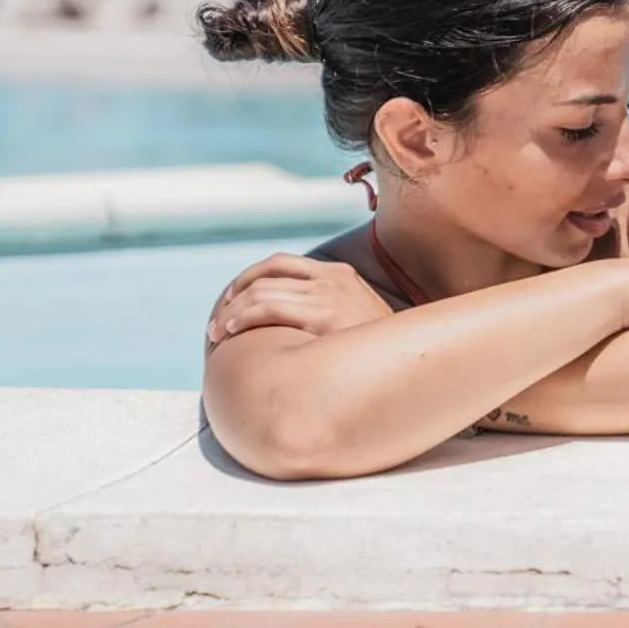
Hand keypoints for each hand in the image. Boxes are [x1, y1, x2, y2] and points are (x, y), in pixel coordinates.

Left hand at [206, 253, 393, 344]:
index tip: (231, 300)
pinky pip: (268, 308)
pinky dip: (241, 317)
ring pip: (261, 292)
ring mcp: (329, 295)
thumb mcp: (357, 322)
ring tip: (217, 332)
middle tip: (217, 322)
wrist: (410, 364)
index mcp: (340, 274)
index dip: (249, 278)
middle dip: (234, 295)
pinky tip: (230, 331)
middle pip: (266, 274)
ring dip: (231, 311)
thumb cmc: (378, 356)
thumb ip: (331, 314)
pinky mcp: (324, 316)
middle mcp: (334, 279)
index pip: (281, 263)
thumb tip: (297, 330)